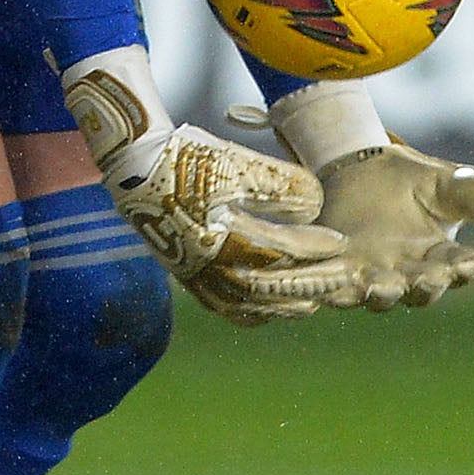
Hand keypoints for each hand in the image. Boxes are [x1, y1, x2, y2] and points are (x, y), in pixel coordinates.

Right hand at [62, 47, 337, 324]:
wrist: (132, 164)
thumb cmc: (185, 160)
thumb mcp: (234, 163)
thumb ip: (278, 183)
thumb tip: (317, 204)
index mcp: (220, 236)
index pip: (278, 248)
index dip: (313, 245)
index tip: (341, 242)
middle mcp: (205, 263)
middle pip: (262, 287)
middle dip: (301, 285)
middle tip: (333, 284)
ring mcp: (190, 271)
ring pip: (239, 303)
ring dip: (275, 307)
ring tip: (305, 308)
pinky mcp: (181, 271)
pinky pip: (214, 304)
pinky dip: (241, 313)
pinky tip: (259, 314)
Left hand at [311, 139, 473, 309]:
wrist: (355, 171)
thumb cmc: (409, 180)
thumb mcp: (442, 179)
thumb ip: (470, 191)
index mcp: (443, 256)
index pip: (463, 266)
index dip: (469, 268)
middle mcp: (410, 276)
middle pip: (423, 290)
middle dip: (427, 287)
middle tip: (429, 280)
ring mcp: (371, 279)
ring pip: (377, 295)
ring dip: (379, 293)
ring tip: (378, 286)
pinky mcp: (334, 273)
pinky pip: (330, 285)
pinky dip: (326, 286)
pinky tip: (323, 281)